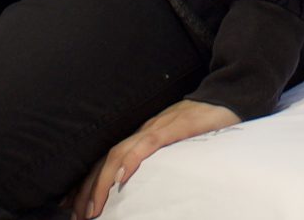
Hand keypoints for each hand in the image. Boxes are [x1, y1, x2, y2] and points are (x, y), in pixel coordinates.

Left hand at [77, 100, 239, 217]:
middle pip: (107, 160)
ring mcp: (157, 128)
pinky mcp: (174, 127)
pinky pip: (147, 144)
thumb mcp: (180, 145)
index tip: (74, 204)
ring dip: (102, 182)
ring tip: (93, 208)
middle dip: (88, 189)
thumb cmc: (207, 124)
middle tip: (78, 215)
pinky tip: (120, 177)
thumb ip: (163, 158)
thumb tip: (148, 182)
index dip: (89, 182)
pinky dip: (131, 161)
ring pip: (120, 153)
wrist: (229, 97)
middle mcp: (144, 131)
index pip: (109, 160)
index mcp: (144, 136)